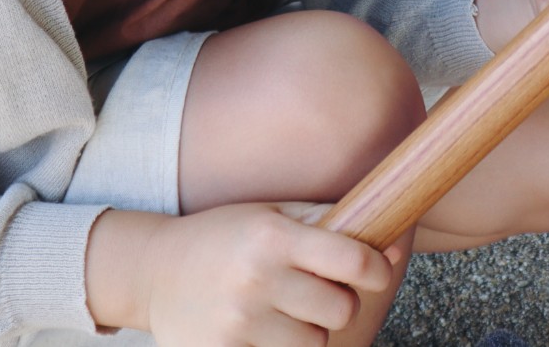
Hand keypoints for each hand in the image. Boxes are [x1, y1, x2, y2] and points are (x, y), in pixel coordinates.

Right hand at [87, 201, 400, 344]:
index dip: (376, 268)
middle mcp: (256, 278)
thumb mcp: (273, 215)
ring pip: (316, 344)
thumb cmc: (227, 237)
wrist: (154, 272)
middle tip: (316, 292)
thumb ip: (332, 223)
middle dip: (338, 302)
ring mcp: (238, 321)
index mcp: (272, 237)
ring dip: (310, 331)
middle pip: (341, 309)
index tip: (376, 271)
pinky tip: (264, 330)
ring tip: (284, 311)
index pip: (352, 258)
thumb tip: (394, 246)